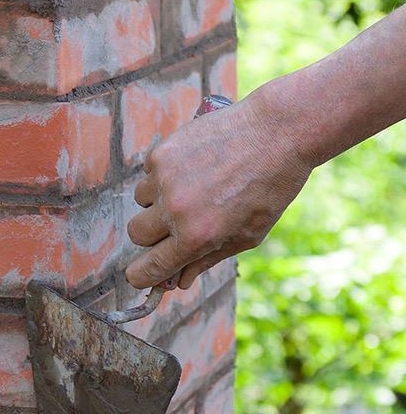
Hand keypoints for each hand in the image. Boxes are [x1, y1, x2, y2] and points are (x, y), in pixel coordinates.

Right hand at [125, 77, 312, 289]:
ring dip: (158, 200)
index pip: (149, 268)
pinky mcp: (162, 152)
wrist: (277, 132)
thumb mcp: (247, 235)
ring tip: (193, 187)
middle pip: (136, 234)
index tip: (139, 274)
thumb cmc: (270, 188)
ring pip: (140, 201)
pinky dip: (165, 173)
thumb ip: (208, 259)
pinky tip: (195, 165)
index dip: (140, 275)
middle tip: (173, 225)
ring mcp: (165, 178)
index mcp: (197, 238)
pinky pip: (150, 172)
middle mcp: (175, 210)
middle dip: (151, 235)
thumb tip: (180, 281)